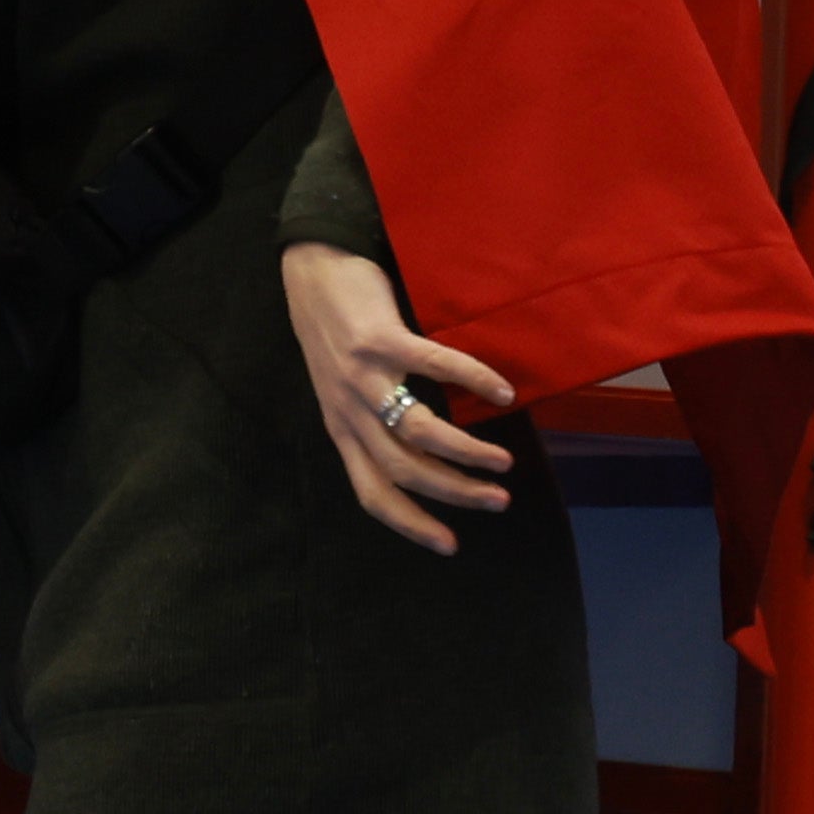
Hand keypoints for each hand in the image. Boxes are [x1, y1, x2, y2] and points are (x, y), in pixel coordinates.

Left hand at [286, 240, 515, 554]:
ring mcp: (362, 375)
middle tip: (497, 500)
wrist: (310, 268)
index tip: (451, 545)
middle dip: (454, 493)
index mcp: (340, 428)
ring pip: (418, 431)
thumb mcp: (341, 387)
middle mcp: (348, 409)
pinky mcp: (380, 338)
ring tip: (503, 461)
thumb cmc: (334, 329)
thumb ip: (373, 419)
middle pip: (403, 470)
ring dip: (466, 453)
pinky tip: (501, 392)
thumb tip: (423, 452)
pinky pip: (434, 366)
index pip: (371, 492)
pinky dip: (473, 380)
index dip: (410, 524)